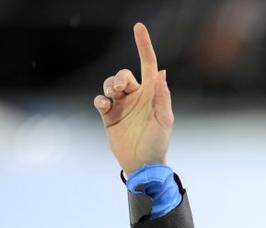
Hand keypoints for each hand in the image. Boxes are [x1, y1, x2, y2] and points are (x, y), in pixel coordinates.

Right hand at [93, 23, 172, 174]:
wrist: (142, 163)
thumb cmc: (158, 142)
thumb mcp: (164, 120)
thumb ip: (162, 97)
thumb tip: (162, 73)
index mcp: (152, 94)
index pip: (148, 65)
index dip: (144, 45)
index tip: (138, 27)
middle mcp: (136, 96)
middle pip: (123, 74)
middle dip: (119, 78)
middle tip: (119, 89)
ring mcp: (122, 105)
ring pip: (109, 83)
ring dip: (108, 85)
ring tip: (111, 96)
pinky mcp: (109, 114)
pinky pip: (100, 99)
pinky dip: (100, 99)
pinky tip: (104, 105)